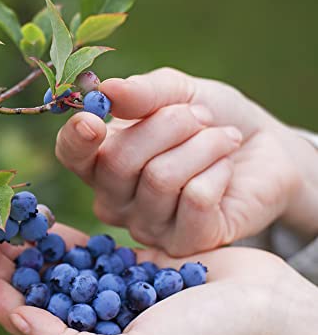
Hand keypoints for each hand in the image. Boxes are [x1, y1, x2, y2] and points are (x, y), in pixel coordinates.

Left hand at [0, 213, 317, 334]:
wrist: (262, 313)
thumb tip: (21, 322)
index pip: (22, 319)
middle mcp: (93, 323)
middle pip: (31, 286)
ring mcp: (109, 292)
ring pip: (52, 263)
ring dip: (22, 240)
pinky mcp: (128, 265)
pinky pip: (84, 247)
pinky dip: (59, 233)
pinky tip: (38, 217)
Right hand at [56, 68, 317, 254]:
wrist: (264, 148)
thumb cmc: (211, 118)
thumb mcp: (178, 92)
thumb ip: (142, 93)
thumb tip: (106, 91)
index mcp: (102, 160)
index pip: (71, 156)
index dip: (76, 139)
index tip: (93, 120)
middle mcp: (116, 199)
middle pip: (118, 162)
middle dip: (168, 125)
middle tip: (200, 116)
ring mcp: (147, 226)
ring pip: (160, 178)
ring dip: (202, 145)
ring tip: (222, 138)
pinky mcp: (185, 243)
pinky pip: (195, 199)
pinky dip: (218, 171)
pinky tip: (226, 170)